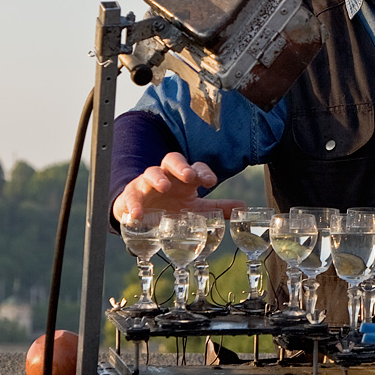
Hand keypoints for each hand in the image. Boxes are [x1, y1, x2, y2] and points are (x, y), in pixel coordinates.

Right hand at [112, 152, 244, 223]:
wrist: (142, 215)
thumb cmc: (171, 207)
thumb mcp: (195, 209)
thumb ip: (217, 207)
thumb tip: (243, 207)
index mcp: (184, 177)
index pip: (196, 167)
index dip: (203, 172)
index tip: (210, 182)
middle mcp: (167, 176)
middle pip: (172, 160)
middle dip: (181, 166)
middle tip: (188, 176)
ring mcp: (147, 184)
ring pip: (151, 173)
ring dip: (158, 179)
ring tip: (164, 188)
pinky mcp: (130, 196)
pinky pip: (131, 196)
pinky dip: (133, 205)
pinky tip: (137, 215)